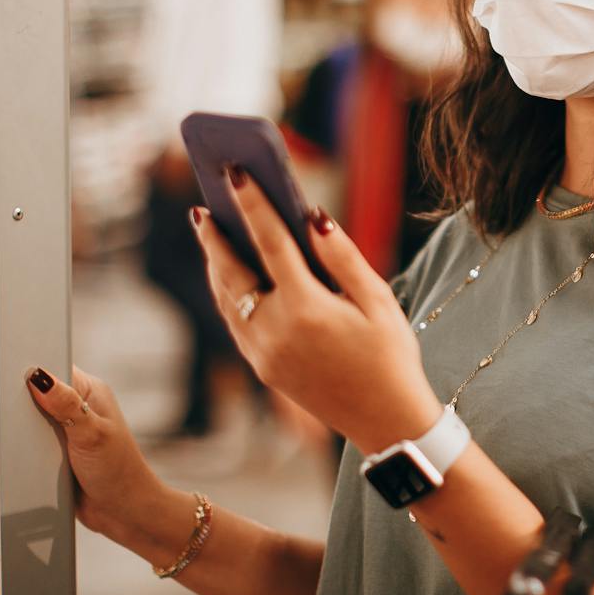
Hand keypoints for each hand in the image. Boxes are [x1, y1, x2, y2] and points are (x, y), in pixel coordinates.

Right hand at [23, 364, 176, 544]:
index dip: (33, 371)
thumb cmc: (119, 471)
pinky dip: (26, 449)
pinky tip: (21, 454)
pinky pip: (31, 444)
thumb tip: (39, 376)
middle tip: (15, 415)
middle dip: (24, 404)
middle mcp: (78, 407)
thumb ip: (66, 404)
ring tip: (21, 438)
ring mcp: (66, 430)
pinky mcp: (55, 452)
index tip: (12, 378)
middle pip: (38, 394)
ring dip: (24, 431)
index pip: (54, 368)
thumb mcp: (91, 434)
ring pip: (31, 421)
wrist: (122, 512)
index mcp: (90, 391)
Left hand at [190, 169, 439, 452]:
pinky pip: (233, 323)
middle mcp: (275, 330)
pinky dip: (226, 294)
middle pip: (231, 271)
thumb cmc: (391, 355)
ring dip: (215, 264)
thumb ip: (343, 257)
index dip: (252, 203)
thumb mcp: (379, 301)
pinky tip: (229, 276)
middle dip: (215, 235)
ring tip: (210, 234)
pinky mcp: (263, 369)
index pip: (270, 241)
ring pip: (226, 299)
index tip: (235, 173)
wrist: (386, 421)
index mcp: (307, 307)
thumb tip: (313, 218)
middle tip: (202, 205)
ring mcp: (263, 353)